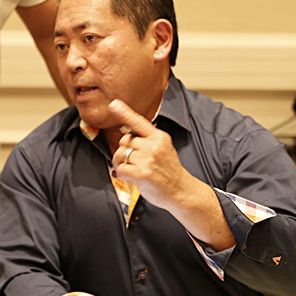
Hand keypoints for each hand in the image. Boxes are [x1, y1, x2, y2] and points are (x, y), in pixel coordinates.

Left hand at [108, 99, 234, 250]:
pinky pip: (121, 169)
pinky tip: (132, 178)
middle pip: (124, 141)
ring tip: (131, 171)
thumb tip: (126, 136)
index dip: (124, 112)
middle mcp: (154, 145)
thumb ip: (148, 141)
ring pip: (120, 155)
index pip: (139, 122)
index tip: (113, 104)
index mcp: (159, 137)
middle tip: (131, 162)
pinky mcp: (143, 173)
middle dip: (123, 151)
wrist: (182, 191)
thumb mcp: (163, 149)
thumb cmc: (169, 172)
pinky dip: (122, 174)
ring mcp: (148, 159)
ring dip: (121, 164)